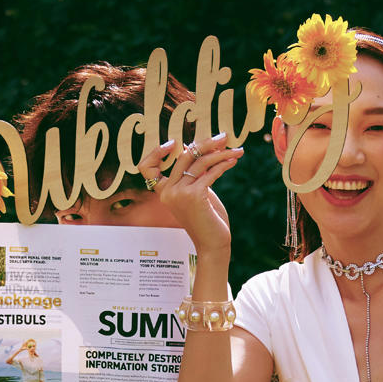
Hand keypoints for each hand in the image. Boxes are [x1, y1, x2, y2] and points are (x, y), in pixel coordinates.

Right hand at [139, 134, 238, 257]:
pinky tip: (233, 161)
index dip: (155, 152)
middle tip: (223, 137)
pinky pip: (210, 172)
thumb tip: (195, 147)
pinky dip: (224, 164)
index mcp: (163, 192)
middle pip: (184, 155)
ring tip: (236, 150)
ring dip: (221, 154)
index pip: (146, 168)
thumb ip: (194, 173)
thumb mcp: (197, 192)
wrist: (213, 244)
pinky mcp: (194, 196)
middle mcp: (168, 192)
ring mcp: (179, 194)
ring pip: (200, 162)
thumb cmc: (207, 219)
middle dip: (206, 143)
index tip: (175, 142)